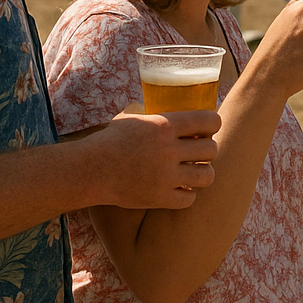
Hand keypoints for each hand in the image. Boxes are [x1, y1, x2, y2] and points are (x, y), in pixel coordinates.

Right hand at [85, 108, 220, 209]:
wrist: (89, 170)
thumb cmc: (110, 140)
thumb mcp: (133, 117)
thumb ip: (155, 114)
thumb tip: (169, 103)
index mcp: (164, 125)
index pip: (209, 121)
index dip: (213, 124)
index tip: (209, 129)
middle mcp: (168, 150)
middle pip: (212, 149)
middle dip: (208, 150)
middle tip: (200, 153)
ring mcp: (165, 176)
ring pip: (208, 176)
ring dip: (203, 173)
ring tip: (195, 172)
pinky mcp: (159, 198)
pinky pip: (190, 198)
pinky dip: (187, 195)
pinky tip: (180, 190)